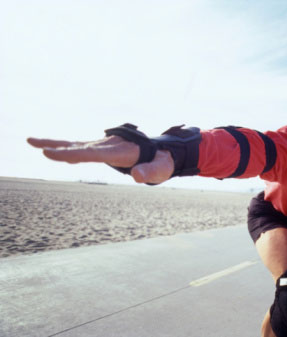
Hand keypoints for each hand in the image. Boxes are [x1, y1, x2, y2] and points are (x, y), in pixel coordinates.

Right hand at [27, 136, 174, 183]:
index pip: (92, 153)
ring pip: (76, 145)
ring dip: (55, 144)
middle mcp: (109, 145)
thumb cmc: (163, 162)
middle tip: (35, 144)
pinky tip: (51, 148)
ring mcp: (105, 146)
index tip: (53, 153)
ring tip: (31, 141)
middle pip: (80, 147)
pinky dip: (65, 147)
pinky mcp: (104, 148)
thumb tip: (139, 176)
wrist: (164, 151)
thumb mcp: (161, 169)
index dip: (72, 153)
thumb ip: (151, 172)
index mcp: (120, 150)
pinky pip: (81, 147)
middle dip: (58, 148)